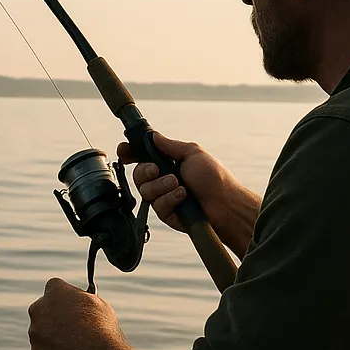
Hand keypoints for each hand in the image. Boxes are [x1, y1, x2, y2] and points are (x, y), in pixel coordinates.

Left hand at [28, 278, 136, 349]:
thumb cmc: (101, 330)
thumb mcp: (98, 305)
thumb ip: (83, 300)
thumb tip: (81, 301)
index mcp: (55, 291)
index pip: (55, 287)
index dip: (66, 297)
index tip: (73, 304)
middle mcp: (39, 308)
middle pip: (44, 309)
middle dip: (55, 316)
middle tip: (71, 326)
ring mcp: (35, 332)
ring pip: (42, 332)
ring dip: (53, 336)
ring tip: (74, 346)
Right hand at [119, 130, 259, 259]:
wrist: (225, 205)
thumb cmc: (214, 178)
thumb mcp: (192, 153)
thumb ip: (169, 145)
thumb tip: (152, 136)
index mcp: (167, 163)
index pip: (141, 157)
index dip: (129, 153)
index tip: (124, 151)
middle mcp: (162, 180)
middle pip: (137, 174)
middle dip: (146, 171)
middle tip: (158, 170)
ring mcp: (163, 197)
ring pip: (145, 191)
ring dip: (161, 186)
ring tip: (179, 185)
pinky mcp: (166, 213)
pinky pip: (156, 205)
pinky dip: (169, 199)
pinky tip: (182, 197)